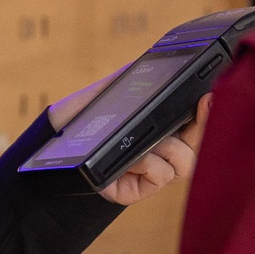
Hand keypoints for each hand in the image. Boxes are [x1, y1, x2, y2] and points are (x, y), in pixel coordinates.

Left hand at [45, 83, 208, 209]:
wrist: (42, 147)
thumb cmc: (74, 121)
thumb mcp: (104, 94)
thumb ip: (129, 79)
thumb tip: (151, 61)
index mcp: (157, 132)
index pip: (195, 125)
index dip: (210, 112)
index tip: (211, 95)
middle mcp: (157, 154)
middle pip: (199, 147)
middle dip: (204, 127)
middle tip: (201, 106)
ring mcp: (147, 174)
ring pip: (184, 163)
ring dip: (168, 145)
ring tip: (144, 138)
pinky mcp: (134, 191)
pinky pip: (160, 176)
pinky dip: (148, 162)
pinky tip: (129, 157)